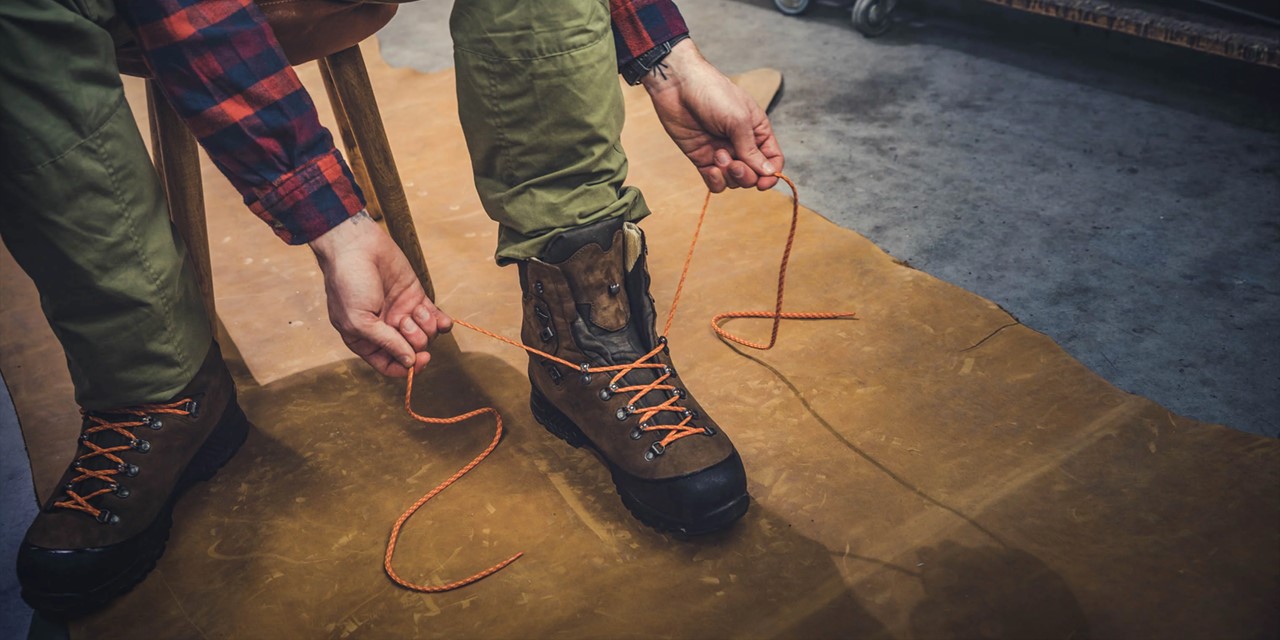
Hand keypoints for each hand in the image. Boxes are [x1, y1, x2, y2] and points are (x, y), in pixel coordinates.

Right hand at [309, 211, 452, 376]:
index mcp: (365, 340)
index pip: (390, 365)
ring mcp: (402, 314)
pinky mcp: (416, 298)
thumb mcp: (360, 320)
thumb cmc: (348, 283)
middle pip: (411, 352)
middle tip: (405, 323)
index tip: (418, 359)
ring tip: (414, 311)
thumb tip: (409, 363)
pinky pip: (435, 319)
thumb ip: (386, 343)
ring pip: (426, 336)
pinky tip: (442, 320)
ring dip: (426, 327)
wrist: (357, 246)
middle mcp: (385, 330)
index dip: (406, 367)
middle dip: (414, 341)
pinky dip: (441, 322)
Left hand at [642, 39, 783, 192]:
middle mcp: (741, 144)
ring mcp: (721, 152)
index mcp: (757, 131)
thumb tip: (768, 173)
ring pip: (734, 181)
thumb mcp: (738, 120)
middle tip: (734, 164)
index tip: (763, 183)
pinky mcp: (702, 158)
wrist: (679, 86)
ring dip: (728, 175)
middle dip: (746, 175)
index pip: (772, 159)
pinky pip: (715, 182)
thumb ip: (752, 149)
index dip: (771, 174)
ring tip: (717, 155)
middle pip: (753, 174)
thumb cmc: (713, 93)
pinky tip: (711, 169)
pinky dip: (715, 181)